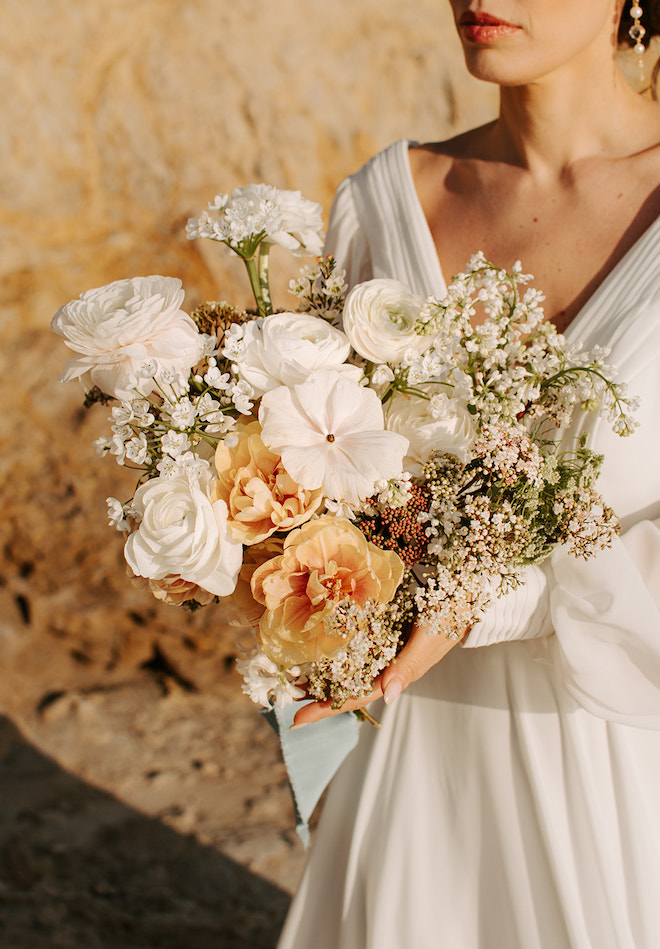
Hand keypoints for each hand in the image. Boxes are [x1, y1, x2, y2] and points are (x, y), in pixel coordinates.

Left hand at [291, 613, 468, 727]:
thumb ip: (409, 666)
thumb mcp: (430, 640)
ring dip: (324, 676)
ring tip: (295, 681)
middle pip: (348, 687)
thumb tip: (387, 697)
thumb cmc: (450, 616)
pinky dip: (338, 650)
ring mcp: (386, 648)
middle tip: (287, 703)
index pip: (356, 696)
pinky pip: (357, 646)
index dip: (326, 709)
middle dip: (318, 698)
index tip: (297, 719)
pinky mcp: (386, 631)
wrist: (467, 593)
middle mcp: (388, 665)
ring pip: (350, 668)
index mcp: (398, 674)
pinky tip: (320, 648)